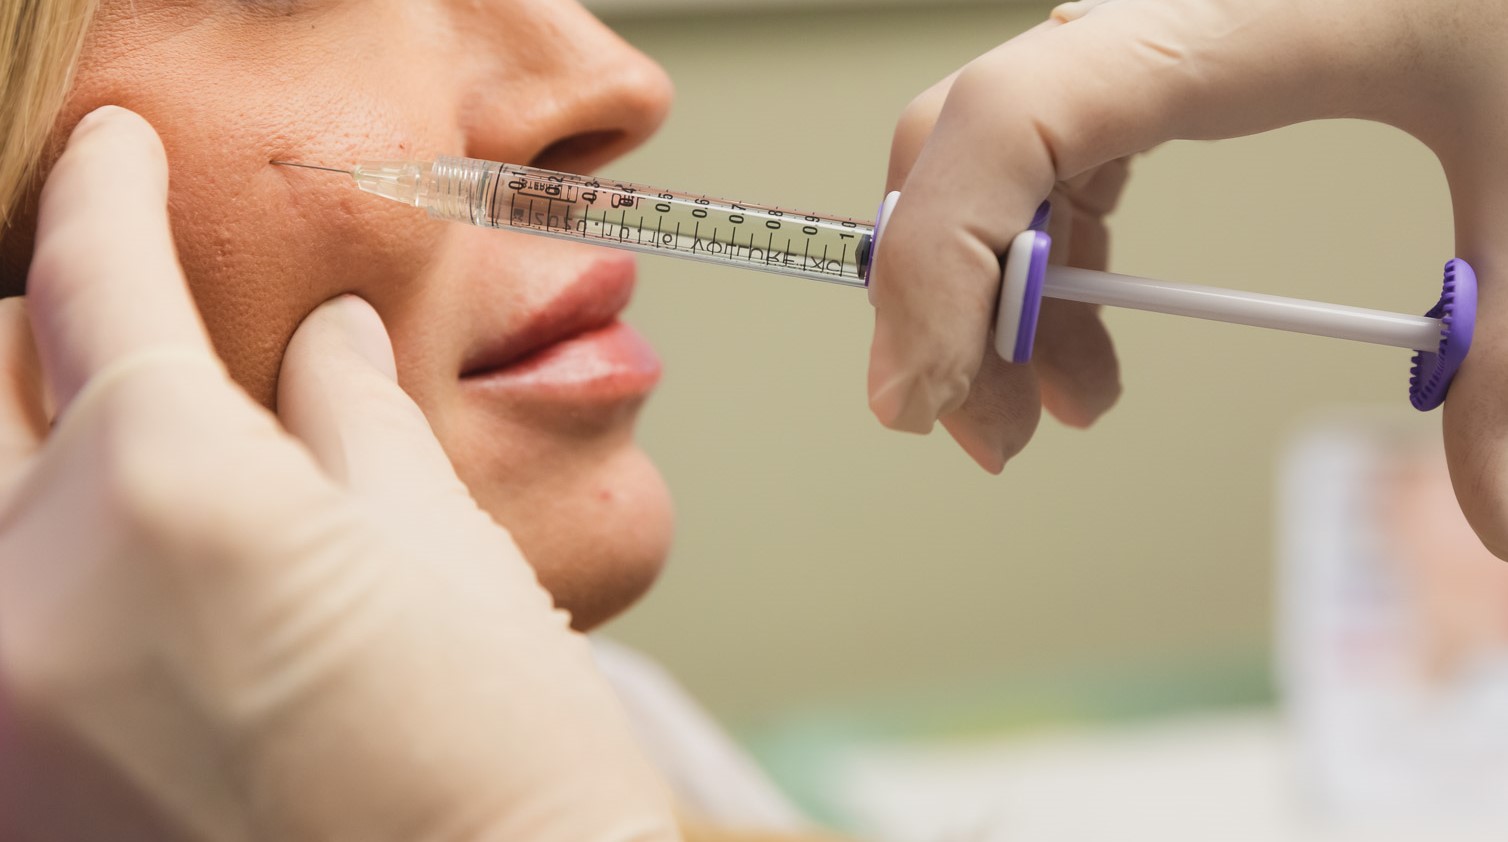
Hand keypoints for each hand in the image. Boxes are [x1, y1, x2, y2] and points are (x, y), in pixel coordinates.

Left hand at [0, 107, 677, 841]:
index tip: (116, 155)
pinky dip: (55, 594)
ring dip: (51, 480)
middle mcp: (26, 596)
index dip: (107, 192)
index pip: (93, 282)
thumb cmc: (500, 761)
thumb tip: (324, 342)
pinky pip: (3, 637)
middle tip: (124, 341)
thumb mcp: (441, 550)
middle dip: (37, 338)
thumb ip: (349, 419)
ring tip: (175, 513)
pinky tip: (156, 619)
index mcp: (168, 492)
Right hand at [865, 0, 1507, 510]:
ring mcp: (1144, 32)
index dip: (938, 263)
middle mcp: (1151, 13)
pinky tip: (1085, 339)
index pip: (1008, 123)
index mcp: (1222, 15)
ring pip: (1000, 163)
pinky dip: (1049, 260)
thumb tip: (1498, 521)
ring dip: (1000, 302)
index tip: (925, 395)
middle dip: (954, 305)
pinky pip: (1054, 157)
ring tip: (1056, 410)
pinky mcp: (1160, 54)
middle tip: (988, 433)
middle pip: (973, 151)